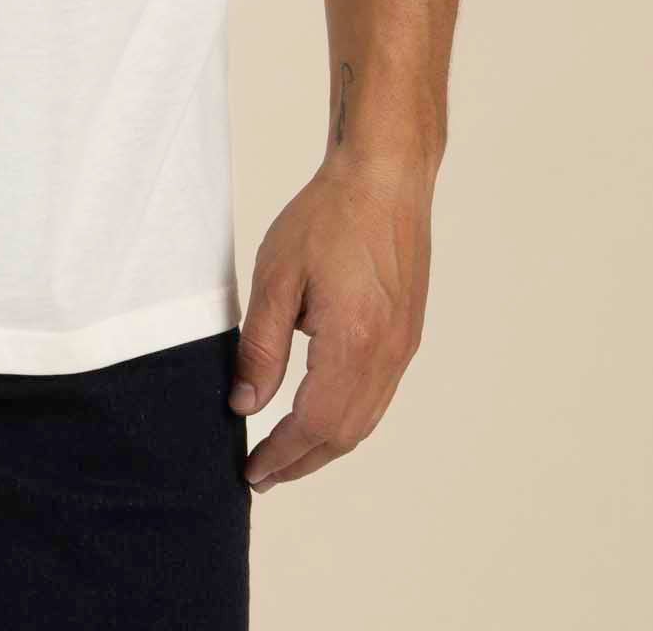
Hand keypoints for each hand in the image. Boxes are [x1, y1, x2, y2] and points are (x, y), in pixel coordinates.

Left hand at [229, 154, 433, 490]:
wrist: (385, 177)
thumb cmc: (329, 216)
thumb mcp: (277, 276)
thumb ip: (261, 346)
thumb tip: (245, 403)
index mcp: (352, 344)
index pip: (312, 424)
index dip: (280, 454)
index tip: (251, 472)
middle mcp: (386, 355)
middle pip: (343, 433)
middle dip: (301, 460)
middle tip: (263, 474)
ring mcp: (403, 346)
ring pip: (365, 419)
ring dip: (325, 444)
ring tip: (287, 453)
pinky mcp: (407, 333)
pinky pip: (378, 395)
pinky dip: (347, 417)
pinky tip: (322, 413)